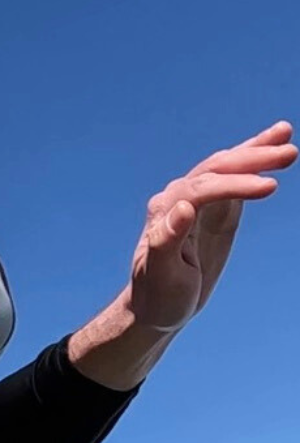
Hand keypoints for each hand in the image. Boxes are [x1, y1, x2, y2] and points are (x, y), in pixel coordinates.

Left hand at [68, 121, 288, 389]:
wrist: (156, 306)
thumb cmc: (157, 294)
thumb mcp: (161, 274)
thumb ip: (166, 240)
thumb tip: (183, 207)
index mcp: (164, 213)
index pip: (202, 190)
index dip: (235, 186)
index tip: (270, 187)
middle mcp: (177, 199)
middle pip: (215, 170)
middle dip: (250, 160)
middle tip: (288, 154)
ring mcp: (196, 200)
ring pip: (225, 167)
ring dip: (254, 150)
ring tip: (285, 136)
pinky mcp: (213, 208)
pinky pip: (233, 178)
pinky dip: (252, 160)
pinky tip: (274, 143)